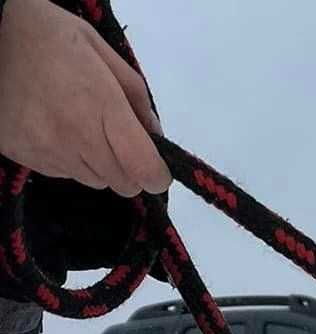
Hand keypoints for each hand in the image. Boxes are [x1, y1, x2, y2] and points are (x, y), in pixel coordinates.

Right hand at [0, 0, 168, 195]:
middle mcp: (75, 137)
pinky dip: (70, 159)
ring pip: (95, 181)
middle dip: (129, 167)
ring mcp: (48, 151)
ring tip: (78, 123)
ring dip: (98, 163)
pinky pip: (65, 174)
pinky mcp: (26, 158)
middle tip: (115, 136)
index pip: (144, 169)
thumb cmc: (48, 35)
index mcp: (100, 106)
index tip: (155, 164)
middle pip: (123, 183)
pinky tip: (54, 126)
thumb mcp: (98, 48)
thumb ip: (134, 93)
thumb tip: (155, 133)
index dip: (157, 174)